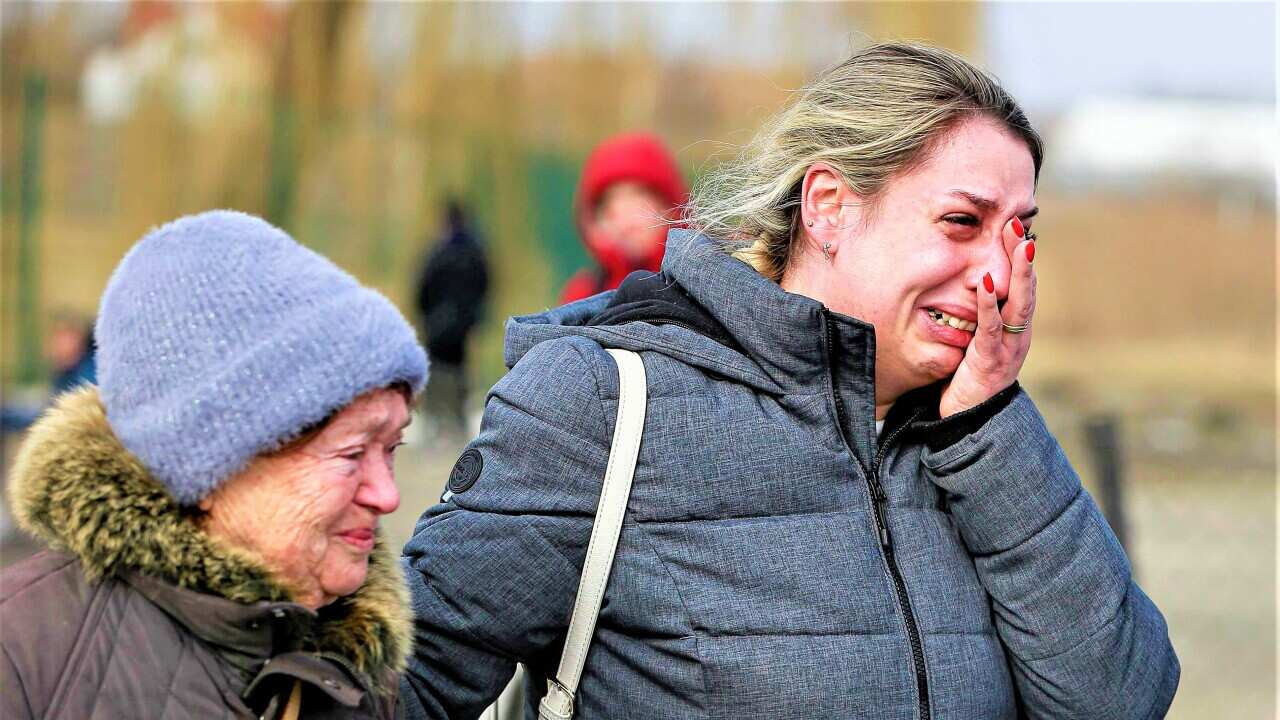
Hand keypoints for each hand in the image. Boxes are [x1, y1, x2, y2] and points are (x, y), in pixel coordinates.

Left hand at [939, 218, 1035, 416]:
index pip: (1022, 285)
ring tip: (1019, 243)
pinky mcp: (990, 361)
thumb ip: (978, 317)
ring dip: (1018, 272)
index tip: (1016, 225)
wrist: (966, 422)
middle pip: (1027, 288)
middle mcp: (1018, 335)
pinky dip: (989, 303)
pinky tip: (985, 282)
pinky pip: (991, 327)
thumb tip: (970, 284)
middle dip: (1024, 255)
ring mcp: (1008, 348)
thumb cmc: (968, 379)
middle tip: (1021, 222)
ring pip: (1019, 304)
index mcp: (1015, 329)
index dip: (1021, 256)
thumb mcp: (975, 342)